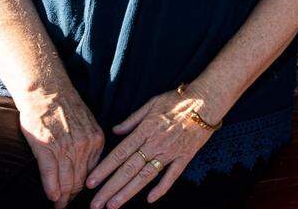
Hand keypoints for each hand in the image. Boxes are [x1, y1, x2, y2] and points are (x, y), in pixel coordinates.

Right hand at [14, 87, 104, 208]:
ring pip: (65, 180)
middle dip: (73, 196)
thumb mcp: (88, 124)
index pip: (92, 172)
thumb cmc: (65, 107)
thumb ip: (90, 143)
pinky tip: (52, 197)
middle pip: (80, 180)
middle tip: (66, 207)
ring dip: (62, 197)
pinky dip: (51, 187)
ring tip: (59, 206)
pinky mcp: (46, 147)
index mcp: (96, 140)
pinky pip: (50, 173)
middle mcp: (83, 146)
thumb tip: (88, 165)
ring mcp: (65, 147)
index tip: (79, 197)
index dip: (85, 188)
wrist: (47, 91)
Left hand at [86, 87, 217, 207]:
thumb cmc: (177, 100)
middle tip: (95, 204)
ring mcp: (171, 151)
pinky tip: (150, 199)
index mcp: (145, 130)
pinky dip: (162, 188)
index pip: (120, 153)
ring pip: (146, 176)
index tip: (91, 182)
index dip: (104, 169)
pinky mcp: (185, 156)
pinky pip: (172, 175)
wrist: (206, 100)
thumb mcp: (151, 103)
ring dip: (128, 192)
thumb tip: (115, 131)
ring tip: (113, 205)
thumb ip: (132, 119)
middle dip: (110, 188)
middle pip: (129, 169)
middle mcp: (156, 143)